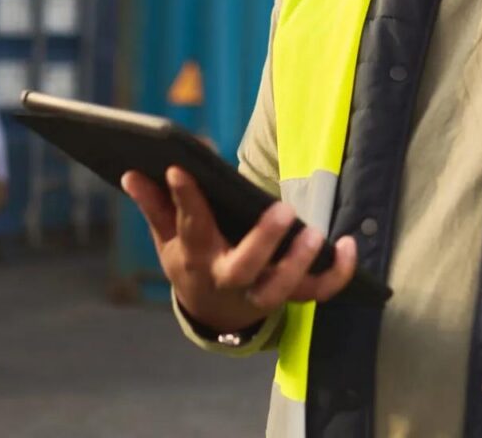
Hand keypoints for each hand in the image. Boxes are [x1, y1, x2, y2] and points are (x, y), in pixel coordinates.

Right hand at [121, 166, 356, 334]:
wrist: (211, 313)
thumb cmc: (190, 261)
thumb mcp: (166, 239)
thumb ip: (155, 206)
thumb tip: (132, 174)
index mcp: (195, 257)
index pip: (190, 225)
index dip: (183, 197)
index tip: (179, 168)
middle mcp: (229, 278)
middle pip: (246, 268)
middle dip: (263, 242)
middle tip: (281, 211)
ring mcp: (260, 291)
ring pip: (282, 288)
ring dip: (299, 263)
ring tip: (314, 233)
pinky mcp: (288, 296)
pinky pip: (316, 291)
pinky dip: (337, 274)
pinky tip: (349, 246)